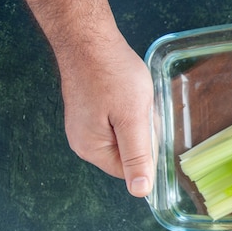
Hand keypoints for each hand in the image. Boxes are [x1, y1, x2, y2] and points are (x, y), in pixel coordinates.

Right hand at [58, 33, 154, 196]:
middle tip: (140, 106)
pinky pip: (120, 119)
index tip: (147, 125)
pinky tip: (129, 91)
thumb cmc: (111, 75)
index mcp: (92, 149)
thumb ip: (137, 156)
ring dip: (138, 117)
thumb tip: (140, 191)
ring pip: (127, 134)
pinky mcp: (91, 110)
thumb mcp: (132, 119)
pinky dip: (130, 107)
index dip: (147, 150)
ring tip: (133, 96)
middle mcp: (84, 142)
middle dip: (142, 131)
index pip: (131, 170)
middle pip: (129, 152)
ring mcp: (86, 125)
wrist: (89, 39)